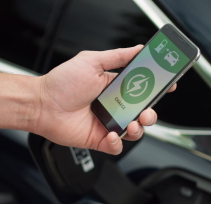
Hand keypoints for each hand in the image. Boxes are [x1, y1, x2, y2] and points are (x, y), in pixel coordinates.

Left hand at [31, 45, 173, 154]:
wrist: (42, 104)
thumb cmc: (62, 83)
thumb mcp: (92, 62)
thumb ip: (117, 57)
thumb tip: (138, 49)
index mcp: (115, 87)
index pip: (143, 89)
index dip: (157, 89)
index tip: (168, 86)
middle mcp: (113, 106)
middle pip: (143, 112)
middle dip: (151, 114)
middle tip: (147, 111)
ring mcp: (107, 124)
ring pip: (134, 131)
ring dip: (138, 129)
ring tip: (132, 124)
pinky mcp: (99, 139)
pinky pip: (117, 147)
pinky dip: (118, 143)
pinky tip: (111, 134)